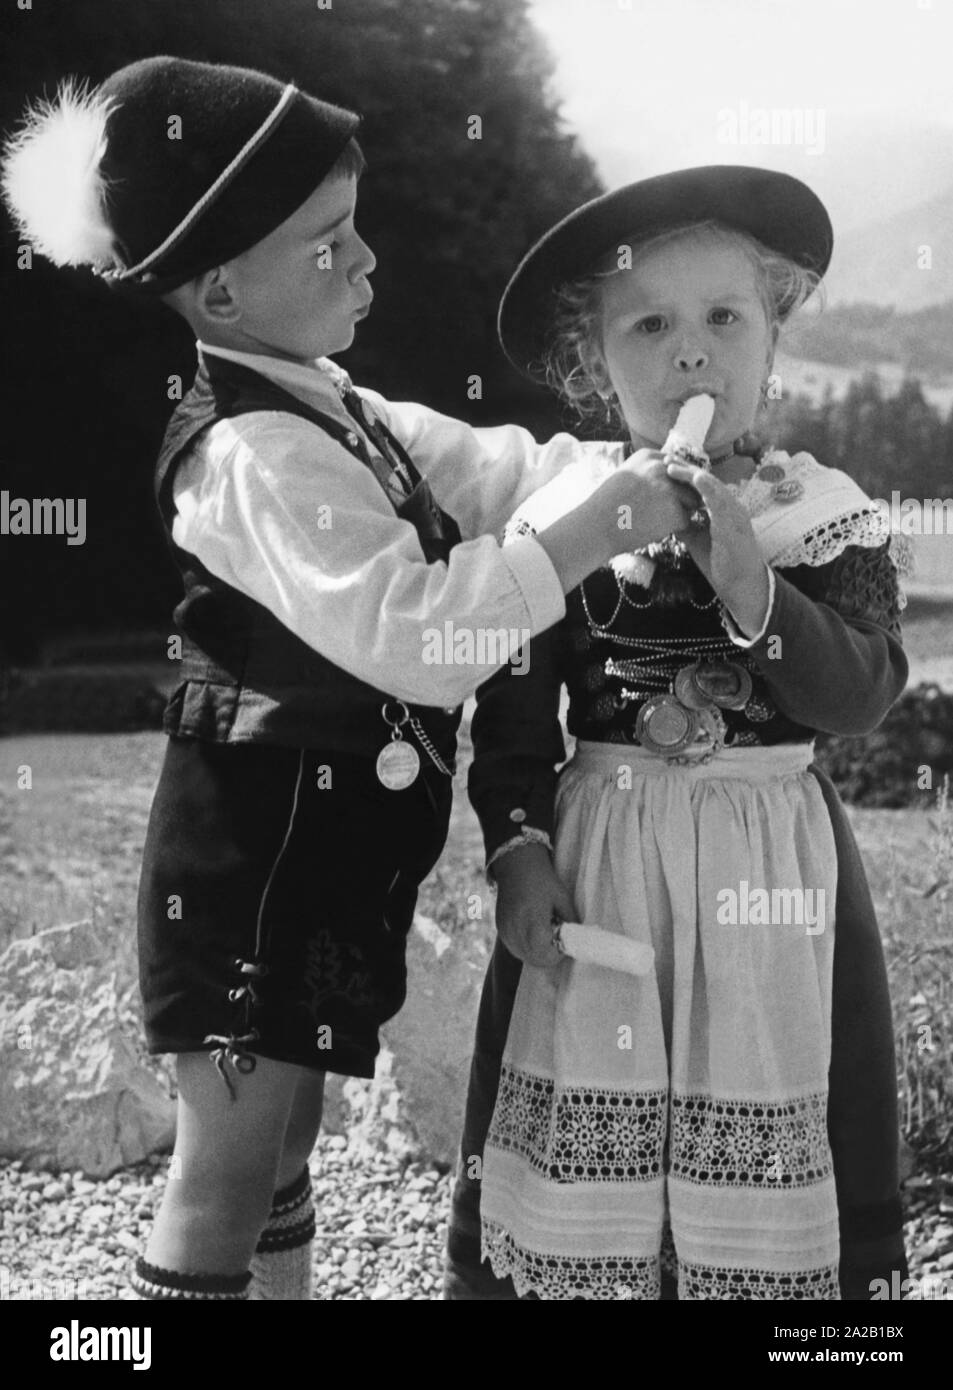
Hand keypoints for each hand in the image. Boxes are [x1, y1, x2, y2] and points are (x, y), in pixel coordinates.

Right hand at [492, 843, 576, 967]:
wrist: (516, 864)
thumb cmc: (542, 879)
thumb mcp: (562, 898)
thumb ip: (570, 921)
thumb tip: (576, 940)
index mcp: (534, 921)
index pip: (546, 954)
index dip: (558, 954)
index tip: (564, 945)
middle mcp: (517, 930)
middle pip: (535, 960)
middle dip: (549, 957)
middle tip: (557, 944)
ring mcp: (506, 931)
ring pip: (524, 957)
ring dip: (537, 955)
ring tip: (545, 937)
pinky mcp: (500, 929)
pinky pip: (515, 949)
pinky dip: (525, 949)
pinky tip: (532, 935)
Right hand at [607, 449, 697, 550]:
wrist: (595, 528)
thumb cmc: (605, 507)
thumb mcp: (625, 476)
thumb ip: (648, 472)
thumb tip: (672, 478)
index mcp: (649, 456)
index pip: (677, 465)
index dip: (674, 483)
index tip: (663, 496)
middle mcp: (662, 467)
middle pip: (688, 482)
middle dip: (681, 498)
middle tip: (660, 512)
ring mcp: (670, 489)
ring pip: (691, 502)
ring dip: (678, 513)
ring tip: (653, 521)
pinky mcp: (675, 511)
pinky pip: (685, 521)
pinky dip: (674, 529)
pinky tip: (653, 530)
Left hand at [666, 461, 770, 634]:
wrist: (741, 585)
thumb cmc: (721, 564)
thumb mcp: (698, 540)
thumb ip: (687, 526)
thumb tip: (669, 516)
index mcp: (722, 510)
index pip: (703, 486)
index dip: (685, 476)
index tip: (666, 468)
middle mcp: (730, 507)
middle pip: (706, 481)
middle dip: (685, 469)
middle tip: (665, 459)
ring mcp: (735, 513)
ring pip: (712, 486)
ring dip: (692, 474)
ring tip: (673, 466)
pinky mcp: (735, 522)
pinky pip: (722, 500)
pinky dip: (708, 487)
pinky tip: (695, 478)